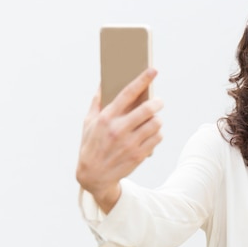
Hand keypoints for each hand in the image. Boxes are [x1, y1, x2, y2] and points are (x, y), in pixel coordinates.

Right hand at [76, 68, 162, 211]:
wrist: (93, 176)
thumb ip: (97, 101)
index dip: (143, 79)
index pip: (128, 93)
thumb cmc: (91, 145)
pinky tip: (151, 133)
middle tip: (158, 102)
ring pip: (156, 124)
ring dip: (157, 119)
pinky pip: (157, 138)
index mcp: (106, 118)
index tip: (153, 70)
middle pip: (148, 109)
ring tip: (152, 120)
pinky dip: (157, 133)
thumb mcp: (88, 122)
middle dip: (157, 102)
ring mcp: (130, 144)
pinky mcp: (139, 155)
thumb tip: (104, 81)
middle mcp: (119, 130)